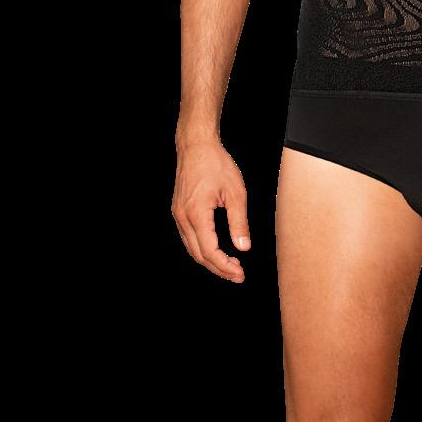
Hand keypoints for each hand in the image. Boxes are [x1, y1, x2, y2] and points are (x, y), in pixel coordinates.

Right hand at [171, 135, 250, 281]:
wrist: (196, 146)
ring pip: (192, 248)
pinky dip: (202, 248)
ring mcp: (178, 215)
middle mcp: (183, 217)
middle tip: (237, 275)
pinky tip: (216, 249)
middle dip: (218, 269)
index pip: (210, 252)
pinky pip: (189, 238)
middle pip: (199, 255)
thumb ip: (239, 223)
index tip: (240, 274)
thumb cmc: (216, 164)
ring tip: (230, 265)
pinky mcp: (179, 211)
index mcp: (197, 214)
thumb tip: (243, 247)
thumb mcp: (235, 193)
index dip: (225, 267)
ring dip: (210, 260)